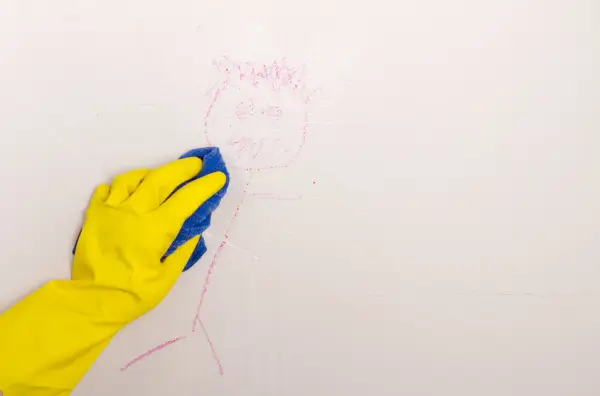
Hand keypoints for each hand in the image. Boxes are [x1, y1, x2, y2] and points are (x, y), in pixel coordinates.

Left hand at [73, 157, 225, 320]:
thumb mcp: (167, 277)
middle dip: (182, 168)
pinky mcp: (94, 214)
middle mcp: (133, 212)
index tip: (217, 177)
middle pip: (160, 179)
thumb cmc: (134, 294)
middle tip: (197, 164)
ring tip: (162, 175)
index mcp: (154, 229)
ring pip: (132, 179)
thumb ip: (182, 250)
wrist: (92, 301)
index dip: (204, 186)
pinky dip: (122, 186)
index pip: (185, 200)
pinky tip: (130, 192)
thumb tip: (193, 231)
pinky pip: (108, 189)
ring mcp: (111, 210)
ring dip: (152, 173)